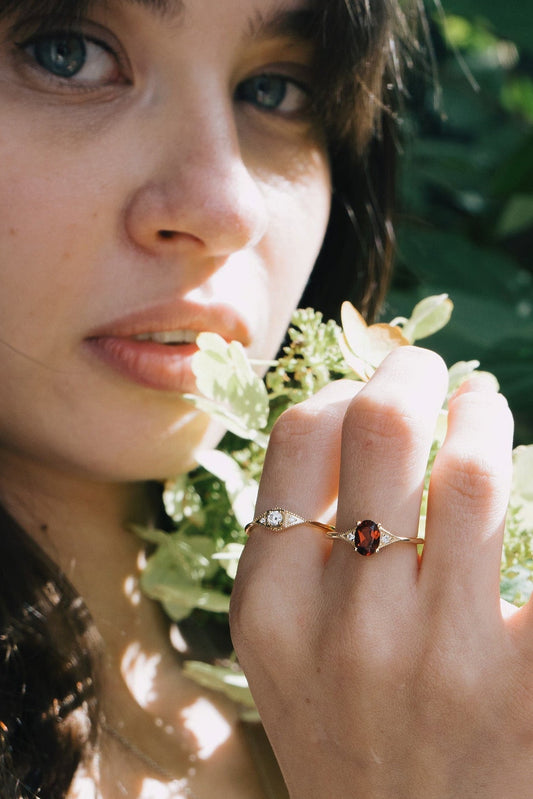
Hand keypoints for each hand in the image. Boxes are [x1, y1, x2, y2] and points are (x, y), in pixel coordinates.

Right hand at [230, 346, 531, 798]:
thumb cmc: (341, 730)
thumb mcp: (279, 643)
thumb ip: (293, 537)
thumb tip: (354, 416)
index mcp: (273, 607)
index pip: (301, 438)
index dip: (342, 392)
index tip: (366, 393)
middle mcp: (348, 627)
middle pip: (382, 430)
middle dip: (412, 374)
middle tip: (429, 372)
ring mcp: (441, 658)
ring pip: (471, 474)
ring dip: (480, 416)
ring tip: (480, 408)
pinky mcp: (526, 684)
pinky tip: (528, 475)